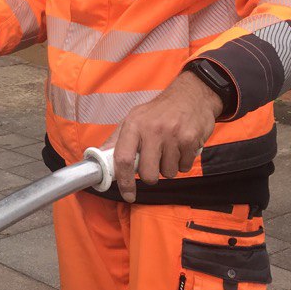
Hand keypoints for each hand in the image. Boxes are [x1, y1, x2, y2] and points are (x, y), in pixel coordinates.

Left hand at [108, 72, 222, 200]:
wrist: (192, 95)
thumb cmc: (159, 111)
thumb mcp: (134, 118)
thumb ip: (117, 139)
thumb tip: (98, 158)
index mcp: (134, 124)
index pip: (123, 159)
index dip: (124, 181)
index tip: (128, 194)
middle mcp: (152, 129)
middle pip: (148, 173)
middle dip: (151, 176)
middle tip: (154, 163)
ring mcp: (173, 134)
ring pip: (168, 172)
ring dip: (169, 167)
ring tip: (170, 150)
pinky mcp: (191, 139)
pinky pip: (184, 167)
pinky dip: (183, 162)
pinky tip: (181, 148)